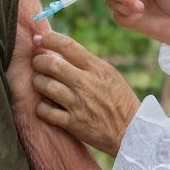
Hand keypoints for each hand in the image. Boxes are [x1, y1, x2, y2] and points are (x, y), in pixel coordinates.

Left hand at [31, 31, 140, 156]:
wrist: (131, 131)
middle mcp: (85, 83)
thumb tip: (60, 51)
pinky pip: (45, 111)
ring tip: (40, 83)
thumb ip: (87, 63)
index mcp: (97, 68)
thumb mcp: (109, 74)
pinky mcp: (73, 123)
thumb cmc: (119, 100)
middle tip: (37, 63)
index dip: (49, 38)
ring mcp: (78, 104)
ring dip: (38, 82)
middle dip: (38, 61)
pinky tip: (45, 106)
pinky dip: (41, 107)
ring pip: (45, 86)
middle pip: (51, 64)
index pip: (68, 45)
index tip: (40, 39)